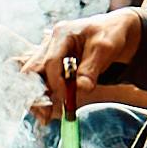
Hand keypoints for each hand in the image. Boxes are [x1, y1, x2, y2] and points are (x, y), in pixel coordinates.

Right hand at [22, 9, 140, 119]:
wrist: (114, 30)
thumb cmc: (110, 35)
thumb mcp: (105, 49)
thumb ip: (91, 69)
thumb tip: (81, 89)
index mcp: (62, 34)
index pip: (50, 62)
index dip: (56, 83)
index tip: (66, 99)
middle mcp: (51, 43)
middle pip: (32, 70)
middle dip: (35, 93)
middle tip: (44, 114)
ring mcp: (50, 53)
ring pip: (34, 77)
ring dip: (37, 97)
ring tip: (45, 117)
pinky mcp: (53, 64)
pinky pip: (43, 81)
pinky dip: (44, 95)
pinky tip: (48, 111)